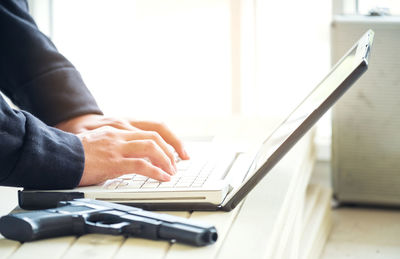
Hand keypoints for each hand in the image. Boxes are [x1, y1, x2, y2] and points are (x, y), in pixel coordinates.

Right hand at [56, 114, 188, 159]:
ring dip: (166, 160)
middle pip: (156, 136)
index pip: (153, 127)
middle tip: (179, 162)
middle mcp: (121, 133)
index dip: (169, 138)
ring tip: (171, 171)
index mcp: (120, 127)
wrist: (58, 154)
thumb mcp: (102, 141)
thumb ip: (120, 144)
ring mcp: (117, 147)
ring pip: (151, 148)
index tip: (178, 149)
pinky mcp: (113, 161)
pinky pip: (141, 165)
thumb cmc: (78, 151)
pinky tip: (162, 178)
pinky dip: (155, 172)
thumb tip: (139, 156)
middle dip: (172, 149)